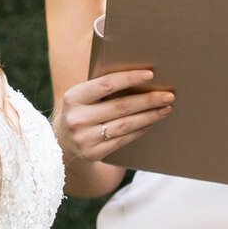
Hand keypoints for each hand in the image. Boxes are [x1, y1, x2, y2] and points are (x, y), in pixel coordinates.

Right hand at [56, 68, 173, 163]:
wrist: (60, 143)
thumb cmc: (78, 111)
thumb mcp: (80, 97)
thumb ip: (100, 87)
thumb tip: (139, 76)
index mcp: (73, 97)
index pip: (106, 84)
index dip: (129, 78)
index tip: (150, 75)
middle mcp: (77, 119)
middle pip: (120, 107)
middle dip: (147, 100)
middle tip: (168, 95)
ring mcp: (85, 139)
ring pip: (125, 125)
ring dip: (149, 116)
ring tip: (165, 109)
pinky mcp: (93, 153)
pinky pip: (123, 140)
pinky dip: (139, 130)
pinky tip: (151, 122)